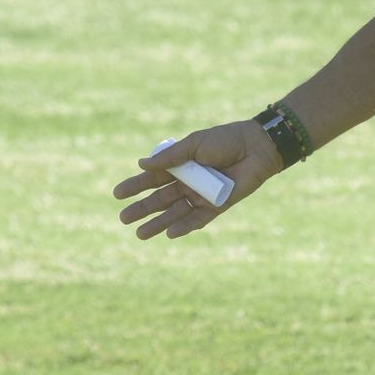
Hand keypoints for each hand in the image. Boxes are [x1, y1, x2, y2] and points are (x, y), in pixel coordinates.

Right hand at [112, 121, 282, 238]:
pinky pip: (197, 220)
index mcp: (182, 165)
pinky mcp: (217, 206)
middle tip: (123, 218)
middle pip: (161, 199)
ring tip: (140, 234)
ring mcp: (201, 195)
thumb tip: (141, 165)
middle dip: (142, 209)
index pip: (154, 178)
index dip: (136, 186)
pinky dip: (184, 227)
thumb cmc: (226, 140)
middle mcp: (189, 182)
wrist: (257, 147)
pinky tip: (169, 233)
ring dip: (158, 223)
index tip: (117, 194)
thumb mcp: (194, 144)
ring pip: (175, 213)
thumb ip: (170, 157)